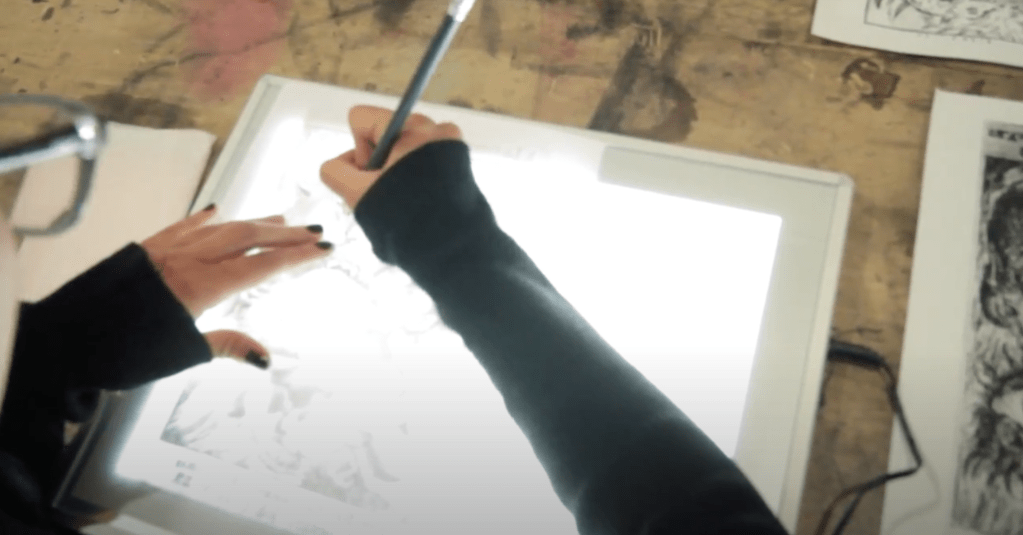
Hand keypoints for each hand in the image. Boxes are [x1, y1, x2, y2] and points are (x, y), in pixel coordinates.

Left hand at [141, 208, 332, 366]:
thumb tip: (267, 357)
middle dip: (284, 234)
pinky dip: (204, 218)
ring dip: (253, 223)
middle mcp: (187, 261)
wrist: (67, 337)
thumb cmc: (123, 351)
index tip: (323, 249)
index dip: (295, 257)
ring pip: (220, 229)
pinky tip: (216, 210)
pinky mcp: (145, 248)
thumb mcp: (181, 353)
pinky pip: (182, 226)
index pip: (260, 266)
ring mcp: (166, 250)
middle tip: (314, 231)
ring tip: (281, 219)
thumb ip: (226, 346)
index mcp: (201, 287)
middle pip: (246, 238)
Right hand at [320, 105, 462, 208]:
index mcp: (411, 127)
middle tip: (389, 194)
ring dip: (397, 172)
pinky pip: (424, 160)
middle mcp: (433, 128)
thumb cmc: (407, 220)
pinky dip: (417, 177)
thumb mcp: (357, 194)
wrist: (454, 248)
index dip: (357, 151)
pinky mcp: (460, 162)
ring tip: (407, 201)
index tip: (371, 177)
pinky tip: (421, 200)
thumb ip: (335, 171)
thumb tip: (338, 165)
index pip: (362, 119)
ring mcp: (450, 143)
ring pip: (403, 151)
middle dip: (379, 164)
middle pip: (384, 136)